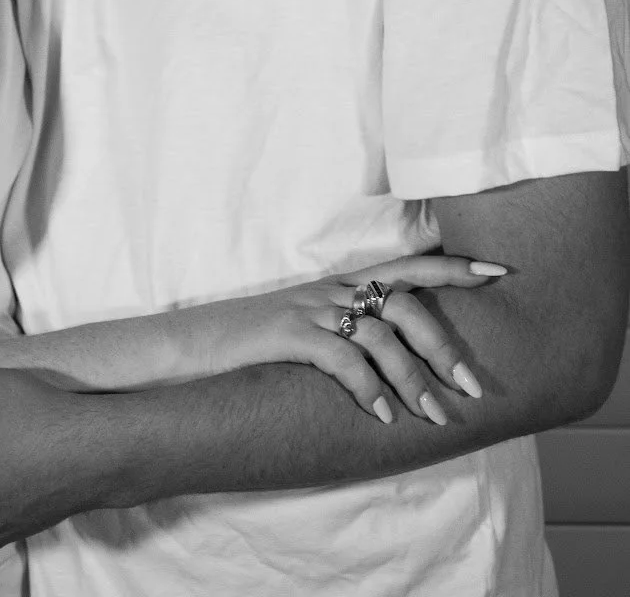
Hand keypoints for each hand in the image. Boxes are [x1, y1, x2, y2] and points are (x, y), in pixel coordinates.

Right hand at [215, 253, 502, 425]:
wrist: (185, 347)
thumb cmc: (247, 347)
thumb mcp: (302, 332)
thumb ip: (345, 336)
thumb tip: (393, 363)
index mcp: (338, 286)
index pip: (406, 267)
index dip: (452, 266)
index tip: (497, 273)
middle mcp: (329, 290)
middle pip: (405, 302)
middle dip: (445, 344)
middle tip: (472, 386)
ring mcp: (308, 309)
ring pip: (381, 335)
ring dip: (414, 379)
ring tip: (436, 417)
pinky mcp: (286, 334)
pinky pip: (342, 358)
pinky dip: (369, 388)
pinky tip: (383, 417)